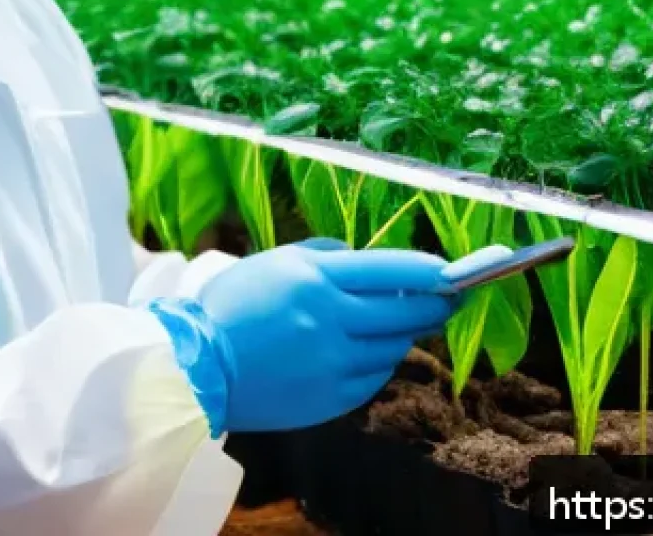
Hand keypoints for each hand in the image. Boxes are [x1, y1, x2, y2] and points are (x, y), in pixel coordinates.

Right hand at [193, 239, 456, 432]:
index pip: (391, 270)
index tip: (452, 271)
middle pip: (405, 311)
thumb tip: (362, 258)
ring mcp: (334, 363)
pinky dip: (381, 361)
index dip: (429, 271)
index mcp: (316, 279)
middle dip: (436, 304)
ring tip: (405, 322)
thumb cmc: (233, 304)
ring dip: (405, 332)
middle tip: (450, 298)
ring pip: (393, 346)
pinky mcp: (331, 398)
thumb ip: (323, 254)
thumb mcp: (275, 261)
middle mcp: (331, 320)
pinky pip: (374, 377)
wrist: (200, 367)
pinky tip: (373, 350)